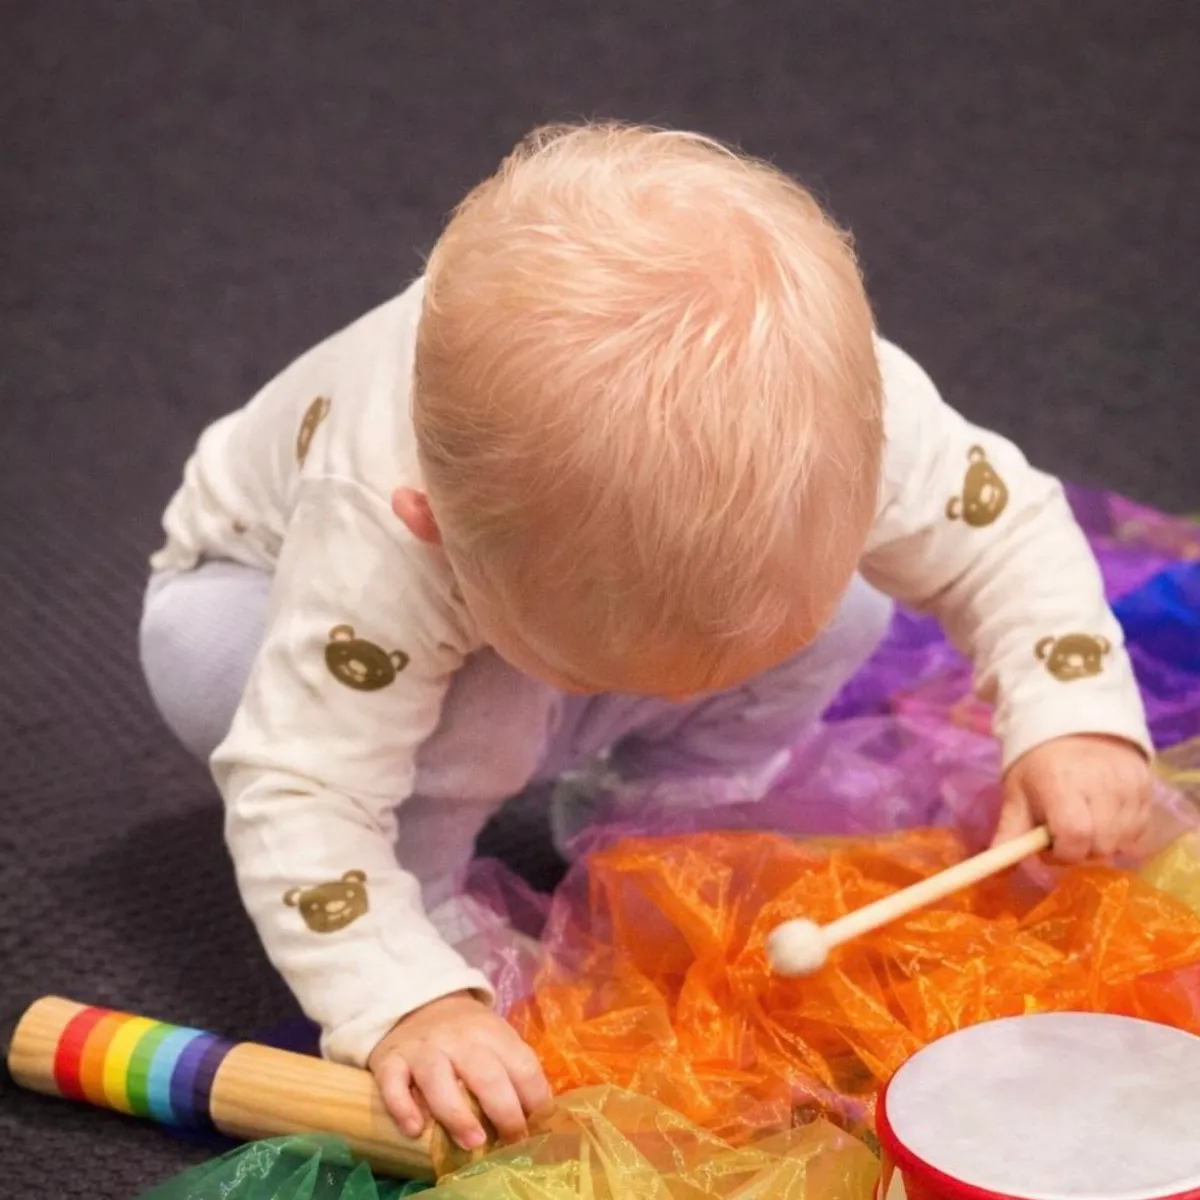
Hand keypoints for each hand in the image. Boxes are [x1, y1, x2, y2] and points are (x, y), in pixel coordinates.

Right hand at [368, 991, 550, 1149]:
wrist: (418, 1004)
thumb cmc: (465, 1035)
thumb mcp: (495, 1038)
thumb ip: (514, 1069)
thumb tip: (541, 1115)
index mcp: (492, 1033)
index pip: (522, 1065)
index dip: (534, 1100)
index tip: (536, 1130)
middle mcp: (458, 1039)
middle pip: (485, 1074)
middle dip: (503, 1111)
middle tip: (510, 1141)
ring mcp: (423, 1049)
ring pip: (438, 1078)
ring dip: (456, 1113)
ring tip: (472, 1142)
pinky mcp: (391, 1061)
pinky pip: (393, 1084)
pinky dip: (403, 1107)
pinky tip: (415, 1129)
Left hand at [993, 734, 1150, 861]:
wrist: (1073, 724)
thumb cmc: (1038, 764)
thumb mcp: (1017, 793)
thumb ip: (1010, 834)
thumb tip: (997, 874)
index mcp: (1061, 782)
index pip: (1074, 835)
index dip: (1062, 853)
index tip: (1049, 848)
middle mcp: (1101, 783)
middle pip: (1101, 845)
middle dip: (1081, 850)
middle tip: (1066, 834)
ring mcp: (1128, 784)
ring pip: (1123, 841)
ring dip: (1102, 843)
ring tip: (1085, 822)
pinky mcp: (1146, 786)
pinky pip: (1140, 829)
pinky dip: (1122, 833)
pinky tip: (1105, 816)